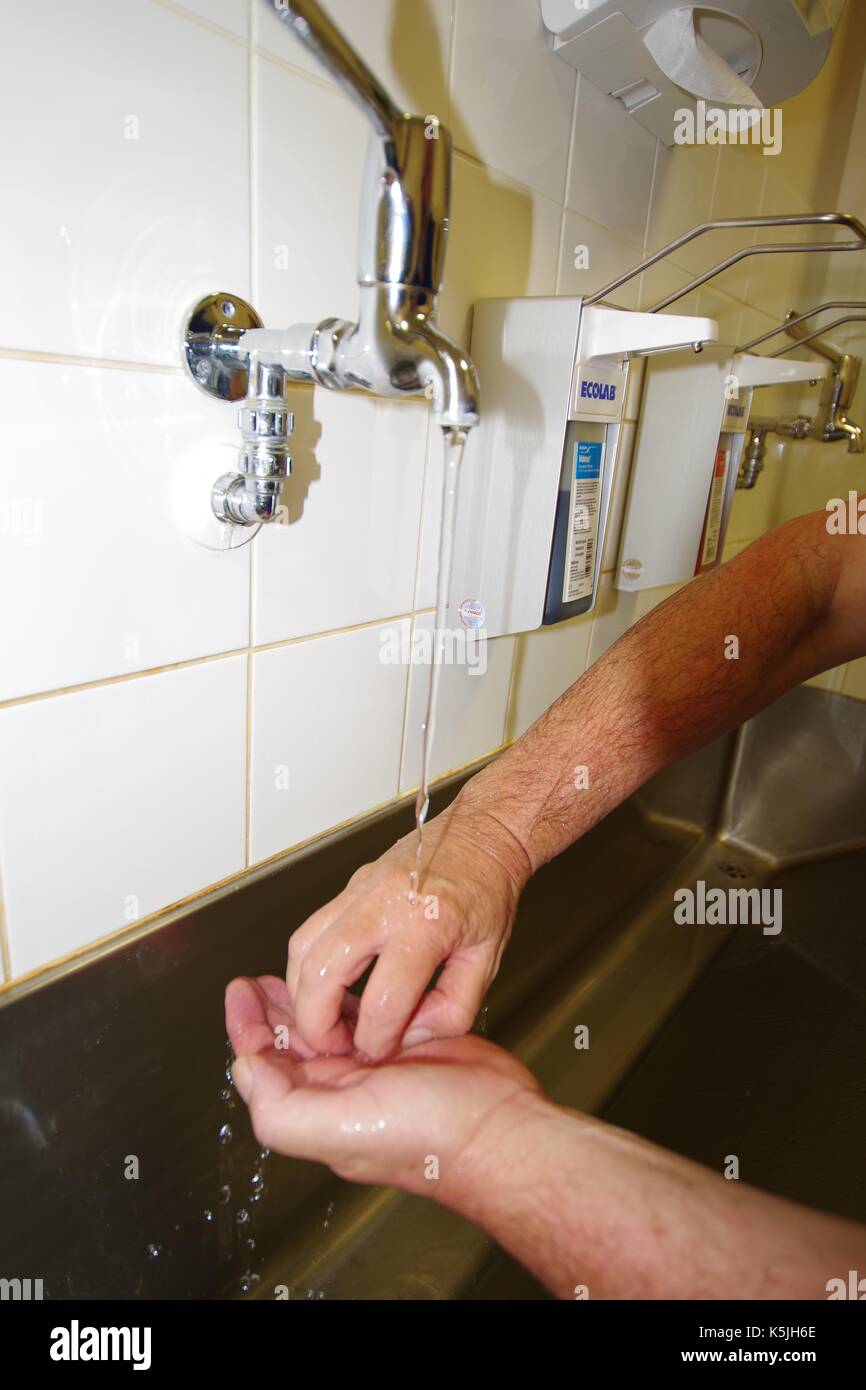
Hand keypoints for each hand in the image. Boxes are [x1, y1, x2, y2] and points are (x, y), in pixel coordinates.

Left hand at [225, 974, 541, 1196]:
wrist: (501, 1126)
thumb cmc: (430, 1136)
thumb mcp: (342, 1127)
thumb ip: (283, 1107)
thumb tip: (247, 1069)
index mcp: (317, 1110)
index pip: (265, 1066)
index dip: (247, 1028)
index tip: (240, 990)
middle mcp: (340, 1092)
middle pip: (290, 1045)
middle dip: (270, 1010)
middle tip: (255, 977)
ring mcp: (373, 1069)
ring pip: (326, 1028)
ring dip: (305, 1000)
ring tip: (285, 974)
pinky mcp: (405, 1047)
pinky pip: (367, 1017)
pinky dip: (348, 999)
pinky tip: (344, 980)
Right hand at [285, 799, 530, 1059]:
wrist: (481, 835)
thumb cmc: (488, 892)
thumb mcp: (488, 960)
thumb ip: (452, 1009)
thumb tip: (410, 1035)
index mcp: (426, 925)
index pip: (383, 1002)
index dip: (376, 1040)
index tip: (379, 1050)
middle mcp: (384, 903)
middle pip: (321, 973)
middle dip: (318, 1023)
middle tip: (333, 1045)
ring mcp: (360, 890)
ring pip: (303, 948)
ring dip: (303, 993)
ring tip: (325, 1017)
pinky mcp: (348, 886)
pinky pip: (310, 929)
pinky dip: (308, 964)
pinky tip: (327, 984)